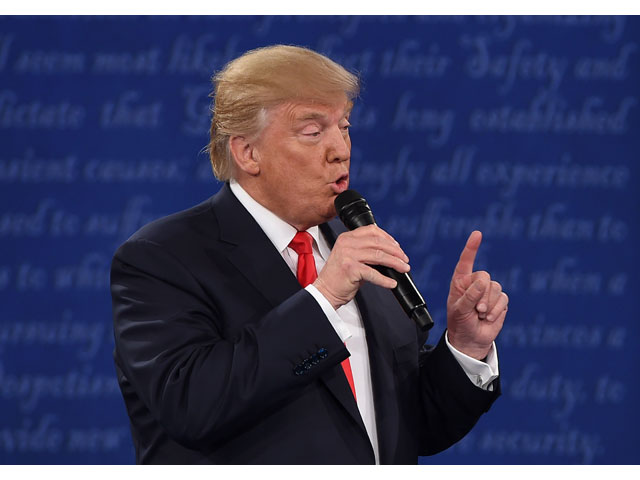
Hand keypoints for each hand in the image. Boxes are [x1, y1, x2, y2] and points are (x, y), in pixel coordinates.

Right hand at [314, 225, 409, 309]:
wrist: (325, 291)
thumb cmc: (339, 277)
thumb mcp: (350, 257)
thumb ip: (366, 251)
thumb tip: (390, 252)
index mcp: (347, 237)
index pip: (372, 230)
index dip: (388, 238)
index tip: (397, 247)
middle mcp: (346, 243)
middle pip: (378, 242)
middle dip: (395, 251)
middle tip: (404, 259)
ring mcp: (348, 255)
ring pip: (379, 256)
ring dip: (395, 263)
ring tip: (403, 269)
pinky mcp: (350, 269)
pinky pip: (373, 273)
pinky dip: (385, 279)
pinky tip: (392, 283)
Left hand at [447, 231, 507, 359]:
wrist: (471, 339)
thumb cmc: (460, 322)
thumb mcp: (459, 310)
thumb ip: (469, 295)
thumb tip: (483, 281)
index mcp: (460, 281)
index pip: (466, 261)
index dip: (472, 248)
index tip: (477, 234)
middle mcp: (475, 282)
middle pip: (484, 276)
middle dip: (480, 295)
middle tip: (475, 310)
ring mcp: (488, 291)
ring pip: (495, 288)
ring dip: (488, 305)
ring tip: (480, 315)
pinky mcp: (500, 300)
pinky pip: (503, 299)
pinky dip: (496, 311)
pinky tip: (488, 318)